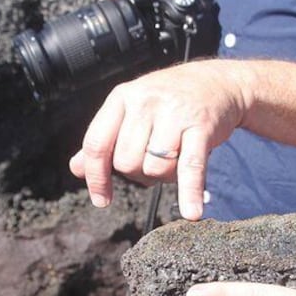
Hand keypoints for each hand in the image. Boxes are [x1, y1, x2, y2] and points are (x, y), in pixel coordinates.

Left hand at [69, 59, 245, 219]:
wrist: (219, 82)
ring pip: (155, 168)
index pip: (97, 143)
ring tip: (174, 162)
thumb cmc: (170, 102)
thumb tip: (77, 168)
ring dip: (165, 176)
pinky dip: (190, 192)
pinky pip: (190, 167)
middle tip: (154, 163)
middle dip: (139, 174)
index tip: (101, 200)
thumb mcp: (132, 111)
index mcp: (122, 98)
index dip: (96, 176)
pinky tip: (192, 212)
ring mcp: (174, 113)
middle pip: (126, 161)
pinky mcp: (201, 126)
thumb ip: (105, 139)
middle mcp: (145, 102)